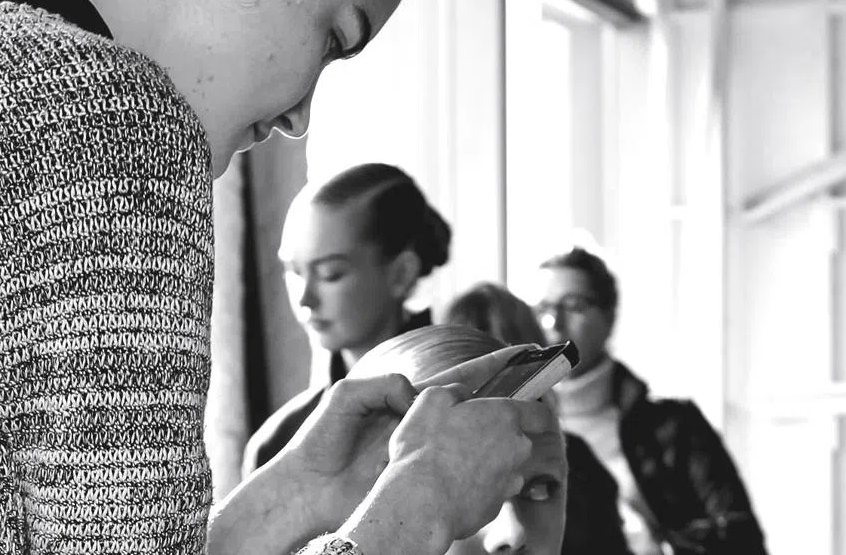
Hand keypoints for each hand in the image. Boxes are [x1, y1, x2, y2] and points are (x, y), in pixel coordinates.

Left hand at [277, 344, 539, 524]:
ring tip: (533, 426)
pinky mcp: (414, 480)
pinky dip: (480, 470)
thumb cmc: (320, 440)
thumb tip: (412, 395)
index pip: (457, 381)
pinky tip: (502, 468)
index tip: (523, 354)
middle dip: (508, 400)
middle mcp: (419, 427)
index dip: (490, 369)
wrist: (303, 490)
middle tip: (542, 389)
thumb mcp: (345, 397)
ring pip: (469, 441)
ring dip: (501, 434)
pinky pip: (454, 473)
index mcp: (406, 402)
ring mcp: (420, 455)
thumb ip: (382, 385)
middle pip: (473, 409)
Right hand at [385, 384, 558, 542]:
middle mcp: (517, 449)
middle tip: (462, 440)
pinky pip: (489, 491)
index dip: (531, 411)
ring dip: (485, 465)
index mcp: (506, 417)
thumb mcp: (433, 399)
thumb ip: (457, 391)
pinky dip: (475, 489)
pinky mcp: (496, 507)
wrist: (420, 505)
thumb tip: (464, 395)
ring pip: (503, 467)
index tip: (518, 413)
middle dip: (496, 439)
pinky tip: (449, 488)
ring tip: (450, 467)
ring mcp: (509, 481)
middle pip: (517, 440)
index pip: (539, 413)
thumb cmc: (425, 448)